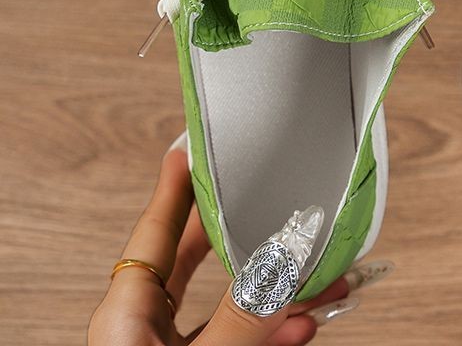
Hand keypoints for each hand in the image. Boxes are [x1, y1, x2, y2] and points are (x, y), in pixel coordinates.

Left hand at [88, 146, 359, 344]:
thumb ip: (242, 318)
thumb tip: (283, 265)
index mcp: (126, 319)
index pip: (155, 232)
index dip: (176, 186)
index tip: (194, 146)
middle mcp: (147, 332)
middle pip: (200, 261)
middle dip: (248, 235)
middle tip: (274, 198)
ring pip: (233, 305)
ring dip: (281, 290)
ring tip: (324, 273)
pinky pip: (245, 341)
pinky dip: (278, 333)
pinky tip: (307, 323)